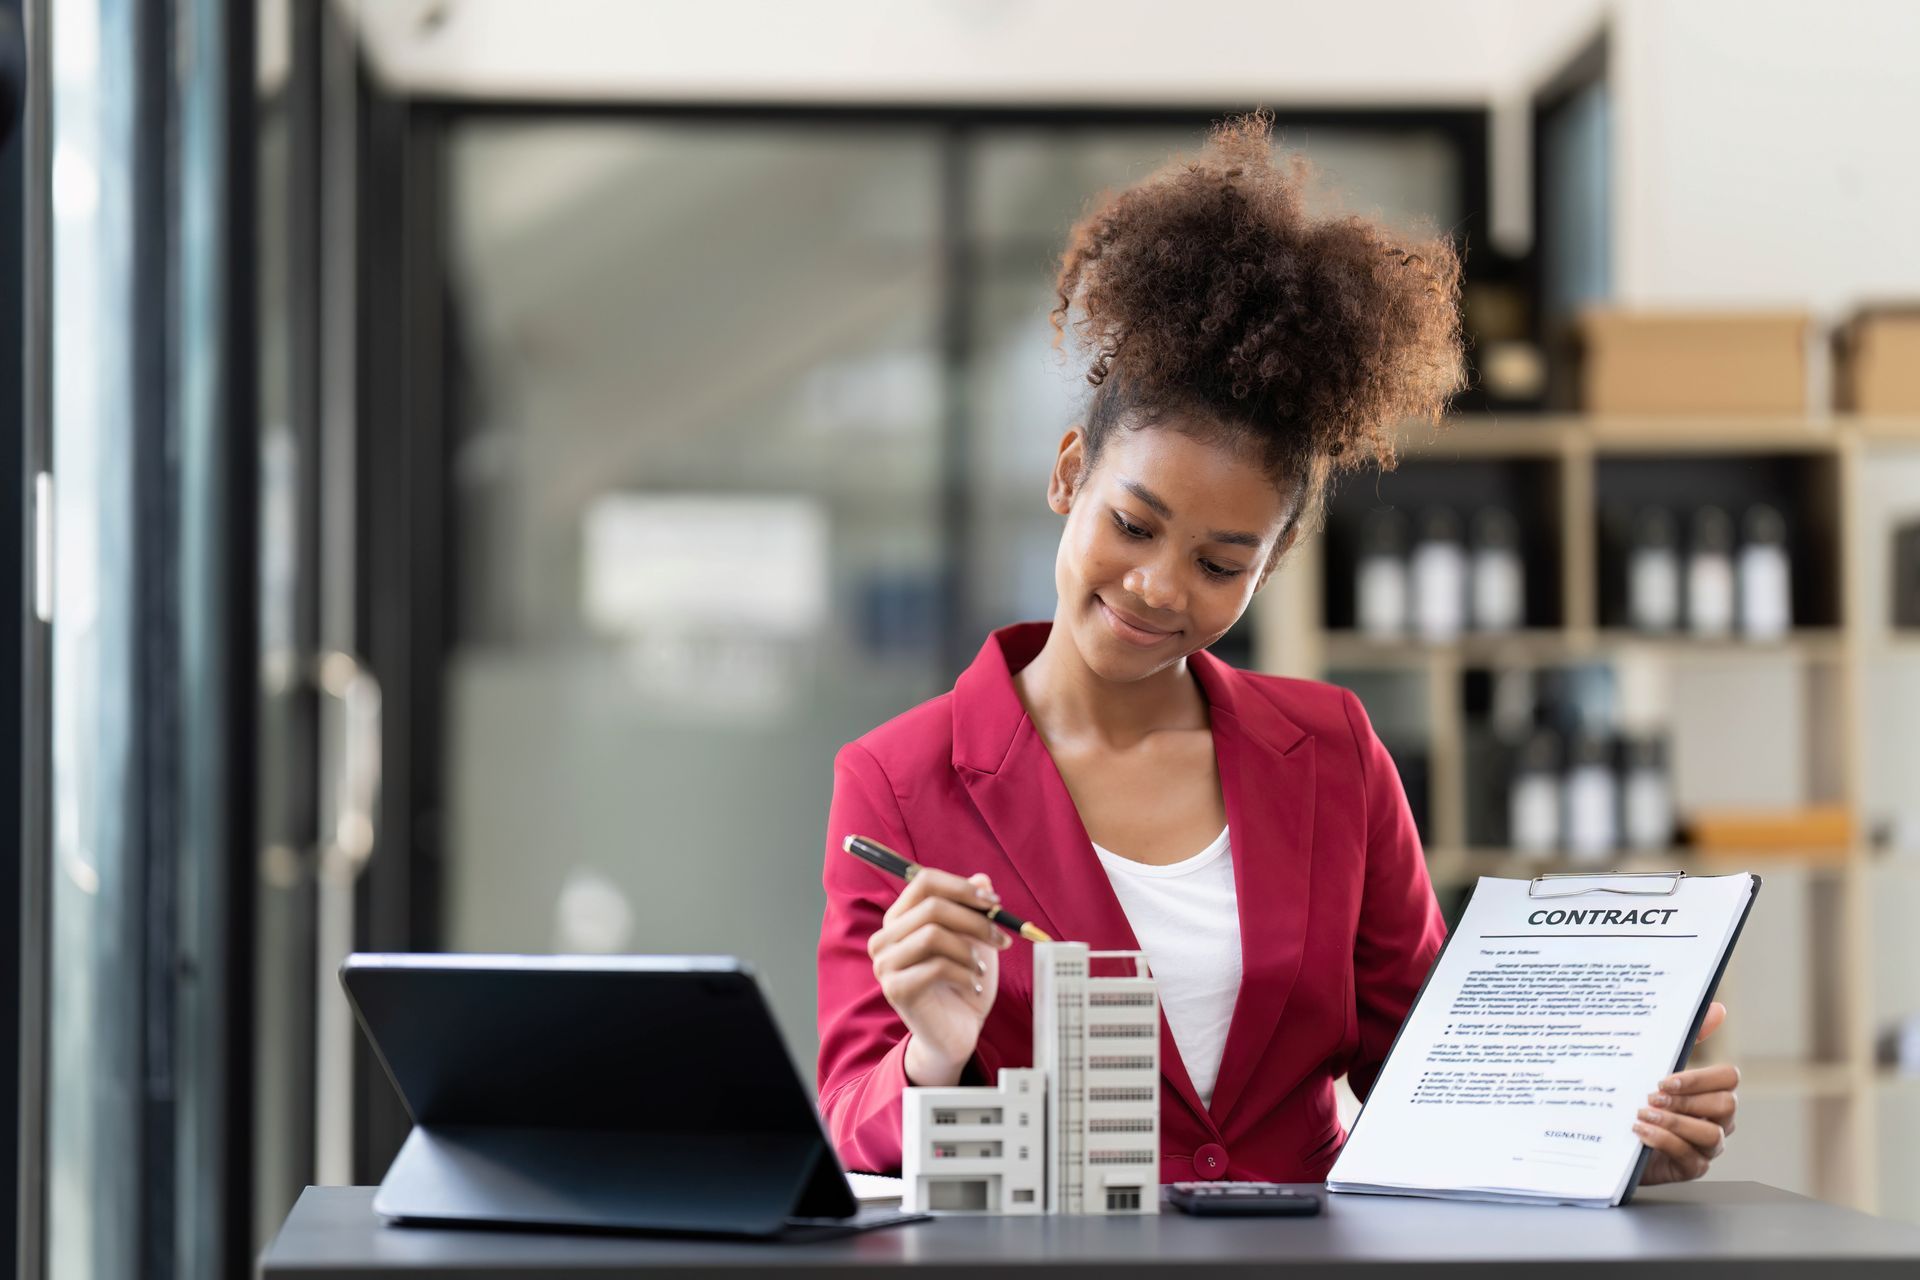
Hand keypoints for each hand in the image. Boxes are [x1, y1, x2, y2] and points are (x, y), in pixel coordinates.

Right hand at [867, 867, 1010, 1087]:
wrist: (956, 1033)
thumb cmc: (963, 983)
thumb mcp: (974, 941)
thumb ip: (974, 910)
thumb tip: (982, 878)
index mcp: (899, 919)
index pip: (923, 882)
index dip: (962, 887)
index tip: (994, 902)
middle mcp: (885, 938)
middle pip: (932, 907)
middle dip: (975, 920)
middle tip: (1002, 938)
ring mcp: (886, 964)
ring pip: (933, 934)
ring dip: (969, 949)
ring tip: (981, 967)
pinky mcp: (895, 989)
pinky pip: (936, 967)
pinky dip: (964, 973)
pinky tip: (973, 985)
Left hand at [1636, 1001, 1738, 1183]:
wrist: (1611, 1137)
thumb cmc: (1640, 1096)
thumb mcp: (1657, 1066)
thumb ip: (1687, 1040)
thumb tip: (1718, 1008)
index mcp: (1711, 1090)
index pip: (1729, 1078)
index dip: (1701, 1078)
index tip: (1666, 1079)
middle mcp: (1717, 1118)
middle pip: (1726, 1105)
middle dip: (1686, 1100)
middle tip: (1652, 1097)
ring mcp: (1707, 1146)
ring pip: (1711, 1134)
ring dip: (1675, 1122)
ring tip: (1643, 1113)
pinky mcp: (1691, 1168)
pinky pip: (1691, 1157)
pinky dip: (1664, 1140)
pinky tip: (1640, 1131)